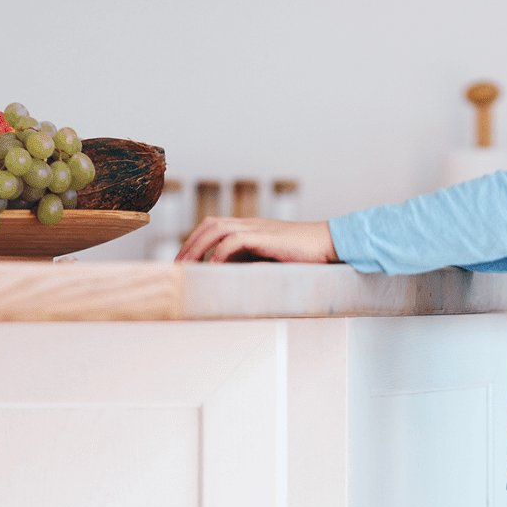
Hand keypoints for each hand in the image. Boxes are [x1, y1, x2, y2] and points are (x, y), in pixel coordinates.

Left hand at [176, 217, 337, 264]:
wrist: (331, 244)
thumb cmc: (307, 257)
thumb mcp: (273, 262)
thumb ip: (253, 265)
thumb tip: (231, 282)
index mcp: (251, 228)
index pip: (214, 228)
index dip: (195, 242)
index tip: (184, 263)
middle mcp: (250, 224)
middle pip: (209, 225)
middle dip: (189, 245)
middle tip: (176, 267)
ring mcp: (257, 228)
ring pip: (216, 229)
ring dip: (197, 248)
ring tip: (186, 268)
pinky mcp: (264, 236)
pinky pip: (233, 242)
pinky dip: (219, 254)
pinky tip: (212, 269)